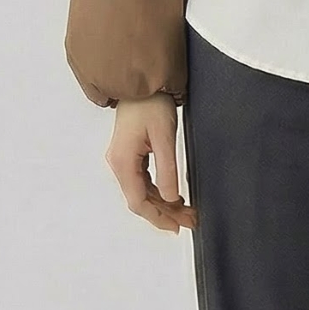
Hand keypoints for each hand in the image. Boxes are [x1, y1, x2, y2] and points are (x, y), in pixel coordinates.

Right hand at [106, 94, 197, 232]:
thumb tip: (171, 197)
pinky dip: (159, 191)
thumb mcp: (164, 136)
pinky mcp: (130, 155)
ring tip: (187, 212)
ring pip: (142, 192)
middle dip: (165, 213)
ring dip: (164, 203)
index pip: (138, 201)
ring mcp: (123, 160)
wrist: (143, 82)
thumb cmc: (151, 103)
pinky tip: (174, 197)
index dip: (157, 217)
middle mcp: (118, 163)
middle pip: (140, 199)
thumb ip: (167, 169)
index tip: (176, 227)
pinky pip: (143, 181)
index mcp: (123, 161)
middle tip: (190, 220)